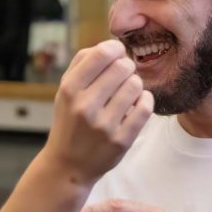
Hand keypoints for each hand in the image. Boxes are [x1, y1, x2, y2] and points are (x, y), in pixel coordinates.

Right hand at [43, 40, 152, 185]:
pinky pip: (145, 107)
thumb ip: (83, 62)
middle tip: (123, 75)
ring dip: (135, 85)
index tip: (117, 55)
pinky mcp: (121, 140)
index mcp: (69, 89)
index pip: (103, 53)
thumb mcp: (65, 90)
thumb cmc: (70, 120)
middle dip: (127, 67)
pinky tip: (137, 102)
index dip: (115, 49)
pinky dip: (145, 100)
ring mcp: (104, 125)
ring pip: (136, 85)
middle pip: (123, 67)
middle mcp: (85, 106)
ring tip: (127, 92)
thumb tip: (112, 45)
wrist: (68, 165)